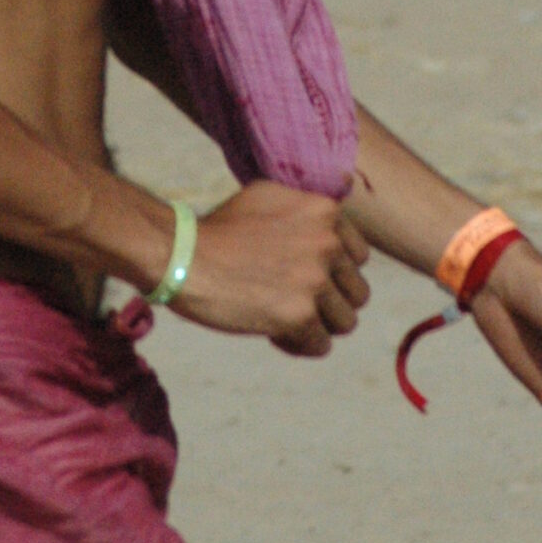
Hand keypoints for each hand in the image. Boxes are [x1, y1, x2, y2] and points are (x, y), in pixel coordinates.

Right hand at [176, 183, 369, 353]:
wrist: (182, 256)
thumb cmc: (219, 230)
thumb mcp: (268, 198)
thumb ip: (308, 210)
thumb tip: (338, 216)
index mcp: (324, 211)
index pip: (359, 257)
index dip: (333, 272)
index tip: (302, 275)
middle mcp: (327, 242)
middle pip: (356, 292)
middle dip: (327, 302)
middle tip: (291, 301)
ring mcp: (315, 279)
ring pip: (345, 322)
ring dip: (316, 326)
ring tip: (282, 316)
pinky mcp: (300, 315)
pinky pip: (320, 345)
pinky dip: (297, 344)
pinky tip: (270, 330)